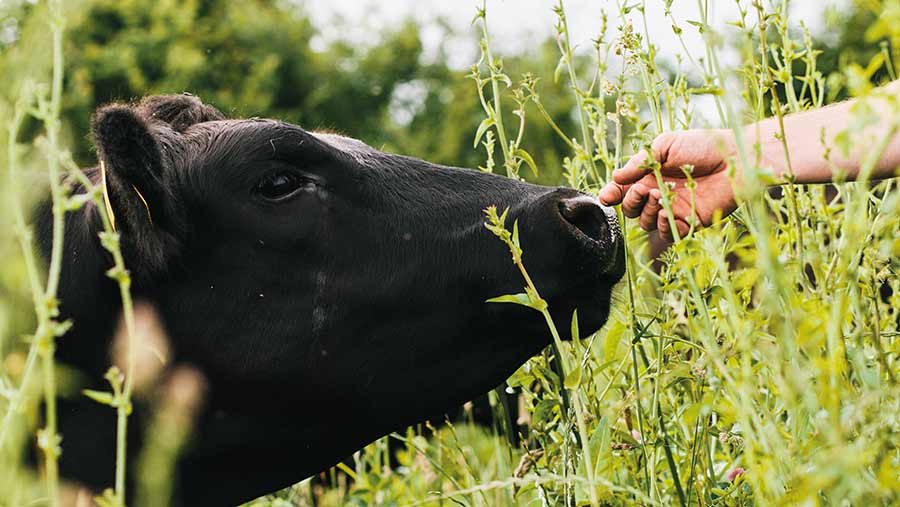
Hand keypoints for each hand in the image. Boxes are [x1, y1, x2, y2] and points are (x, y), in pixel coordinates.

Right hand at [599, 129, 739, 239]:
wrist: (735, 157)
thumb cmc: (703, 145)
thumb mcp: (665, 145)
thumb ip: (639, 162)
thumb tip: (616, 177)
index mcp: (650, 176)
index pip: (623, 191)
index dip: (611, 195)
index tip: (607, 196)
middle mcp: (658, 194)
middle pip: (631, 210)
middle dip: (630, 202)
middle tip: (644, 190)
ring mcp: (673, 210)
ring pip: (645, 223)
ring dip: (646, 212)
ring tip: (660, 195)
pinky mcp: (689, 222)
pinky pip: (667, 234)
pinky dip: (662, 224)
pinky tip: (667, 210)